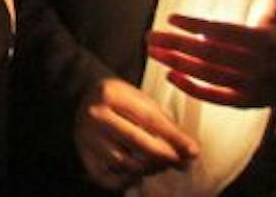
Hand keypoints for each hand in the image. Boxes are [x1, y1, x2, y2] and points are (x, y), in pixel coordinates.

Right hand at [73, 77, 198, 188]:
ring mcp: (86, 136)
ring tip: (160, 164)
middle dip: (165, 156)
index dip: (174, 137)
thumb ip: (163, 122)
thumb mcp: (139, 99)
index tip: (193, 151)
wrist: (82, 98)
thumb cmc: (120, 101)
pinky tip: (138, 174)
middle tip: (181, 163)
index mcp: (111, 93)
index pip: (149, 119)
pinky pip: (109, 178)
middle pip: (137, 141)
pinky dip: (127, 181)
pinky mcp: (84, 155)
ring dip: (149, 168)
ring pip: (124, 162)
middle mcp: (95, 114)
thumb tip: (189, 150)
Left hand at [148, 0, 275, 112]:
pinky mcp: (244, 102)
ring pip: (208, 75)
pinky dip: (191, 88)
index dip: (196, 25)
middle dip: (177, 44)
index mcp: (263, 41)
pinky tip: (169, 75)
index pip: (224, 31)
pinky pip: (214, 97)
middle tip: (149, 35)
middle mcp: (257, 65)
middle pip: (210, 54)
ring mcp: (250, 86)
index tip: (170, 17)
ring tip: (152, 51)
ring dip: (177, 63)